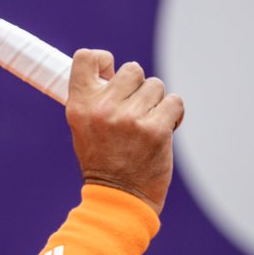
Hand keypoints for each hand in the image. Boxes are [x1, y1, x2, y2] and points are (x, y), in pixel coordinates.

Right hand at [65, 49, 184, 213]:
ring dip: (156, 102)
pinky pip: (174, 102)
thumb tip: (114, 72)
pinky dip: (173, 114)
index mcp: (79, 105)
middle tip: (133, 109)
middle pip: (132, 70)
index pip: (86, 57)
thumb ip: (94, 99)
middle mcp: (102, 108)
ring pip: (156, 85)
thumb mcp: (82, 127)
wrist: (119, 197)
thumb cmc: (102, 160)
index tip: (110, 75)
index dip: (103, 60)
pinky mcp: (156, 129)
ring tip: (147, 123)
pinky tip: (164, 128)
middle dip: (137, 87)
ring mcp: (130, 118)